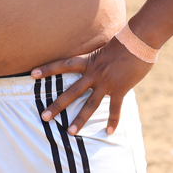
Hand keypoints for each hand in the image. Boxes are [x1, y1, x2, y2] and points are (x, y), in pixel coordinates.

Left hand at [32, 37, 153, 136]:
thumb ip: (97, 55)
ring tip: (70, 132)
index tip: (32, 74)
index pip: (64, 64)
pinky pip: (115, 109)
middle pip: (71, 91)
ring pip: (90, 104)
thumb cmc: (124, 40)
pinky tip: (109, 132)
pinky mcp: (120, 89)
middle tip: (43, 116)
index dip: (48, 69)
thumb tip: (96, 56)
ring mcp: (106, 83)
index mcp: (89, 61)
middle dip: (57, 105)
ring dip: (80, 119)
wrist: (140, 40)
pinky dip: (113, 121)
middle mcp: (94, 73)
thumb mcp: (104, 45)